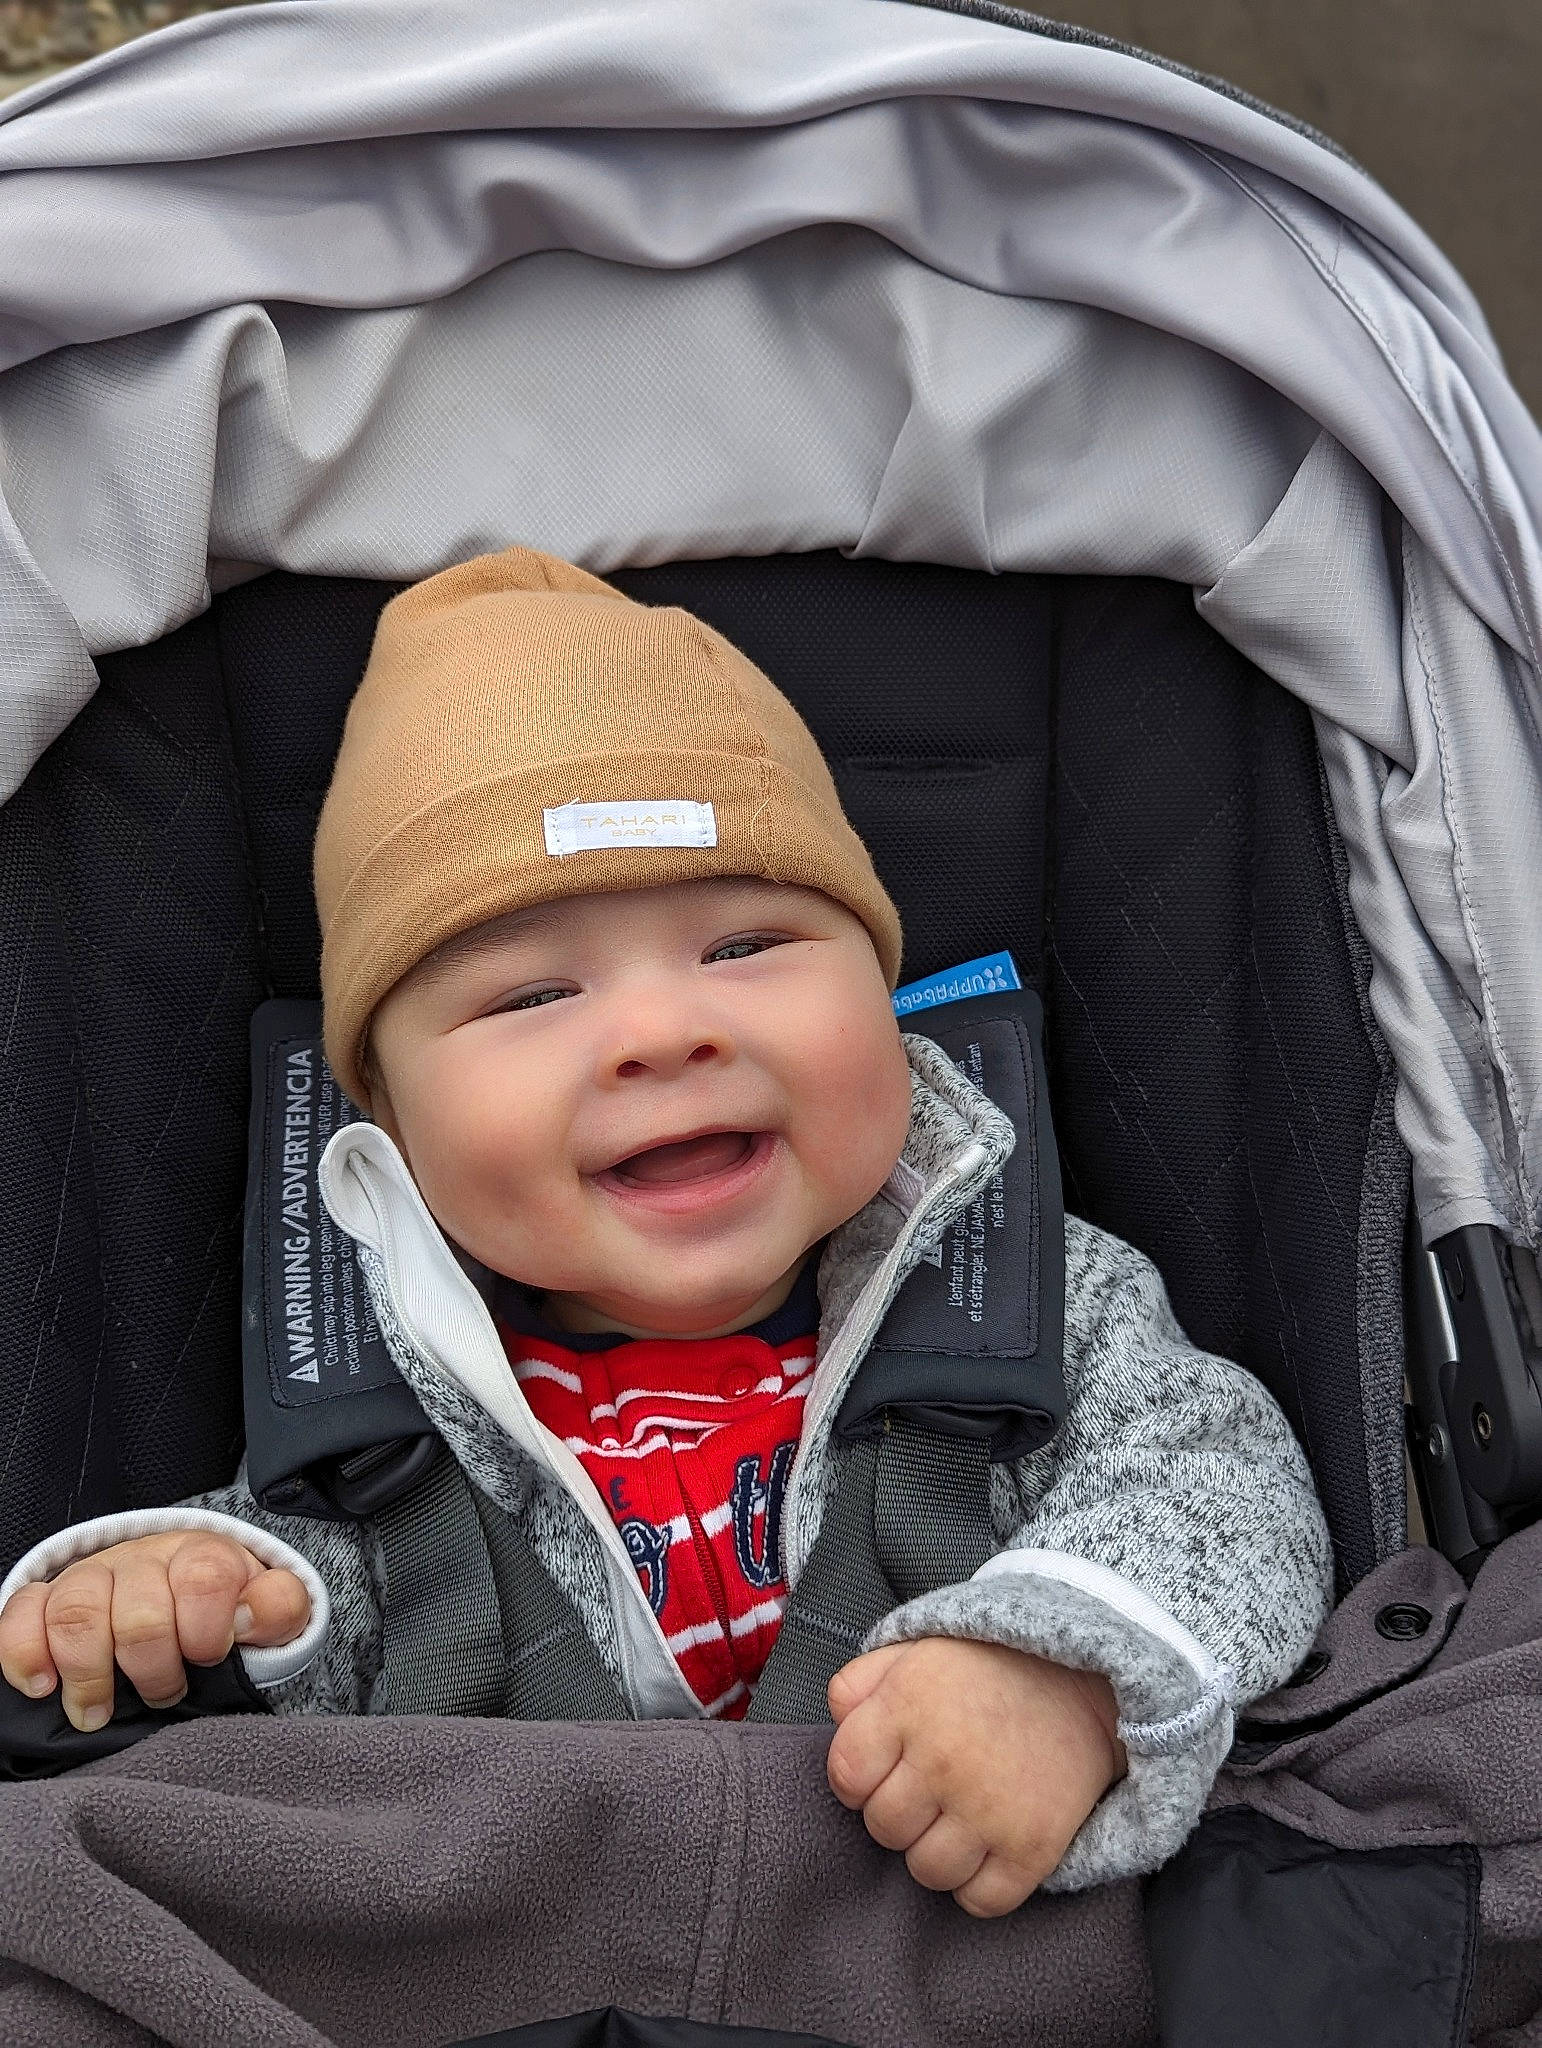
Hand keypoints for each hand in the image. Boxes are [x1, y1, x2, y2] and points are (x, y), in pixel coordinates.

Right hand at [0, 1531, 309, 1731]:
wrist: (180, 1593)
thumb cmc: (224, 1612)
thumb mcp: (266, 1610)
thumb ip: (278, 1608)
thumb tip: (249, 1618)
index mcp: (202, 1555)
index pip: (204, 1577)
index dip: (207, 1631)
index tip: (208, 1660)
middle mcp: (144, 1557)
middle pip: (138, 1610)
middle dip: (152, 1667)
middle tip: (163, 1695)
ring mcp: (93, 1575)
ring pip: (77, 1610)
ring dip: (88, 1672)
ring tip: (97, 1713)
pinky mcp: (49, 1597)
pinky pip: (22, 1612)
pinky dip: (24, 1651)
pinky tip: (41, 1687)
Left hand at [826, 1635, 1125, 1915]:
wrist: (1085, 1683)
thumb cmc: (988, 1669)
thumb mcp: (916, 1652)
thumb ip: (860, 1682)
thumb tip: (836, 1723)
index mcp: (908, 1706)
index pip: (846, 1776)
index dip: (857, 1778)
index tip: (882, 1769)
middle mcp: (943, 1760)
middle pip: (883, 1828)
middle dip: (898, 1811)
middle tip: (928, 1788)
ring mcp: (989, 1809)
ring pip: (926, 1871)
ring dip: (936, 1850)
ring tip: (959, 1815)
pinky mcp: (1033, 1848)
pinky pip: (980, 1900)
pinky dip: (979, 1884)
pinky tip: (988, 1845)